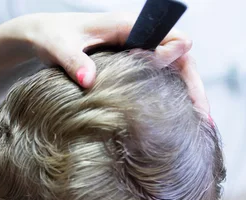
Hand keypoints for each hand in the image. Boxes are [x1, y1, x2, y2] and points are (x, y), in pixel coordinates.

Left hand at [9, 12, 208, 112]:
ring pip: (171, 71)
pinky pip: (157, 79)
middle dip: (193, 88)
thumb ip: (73, 62)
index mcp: (127, 26)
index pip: (169, 40)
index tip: (180, 90)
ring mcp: (136, 51)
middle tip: (204, 121)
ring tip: (199, 128)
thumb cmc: (50, 37)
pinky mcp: (129, 65)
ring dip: (186, 96)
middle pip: (179, 59)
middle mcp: (138, 37)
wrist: (41, 35)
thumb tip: (89, 82)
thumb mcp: (58, 48)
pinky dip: (169, 98)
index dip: (178, 65)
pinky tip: (176, 122)